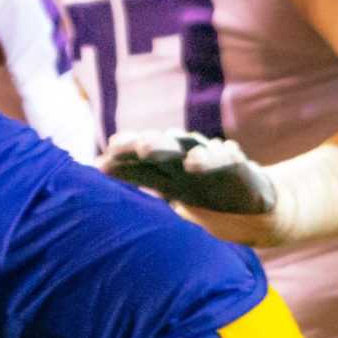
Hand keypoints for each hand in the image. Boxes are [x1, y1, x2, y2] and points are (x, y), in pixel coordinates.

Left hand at [102, 130, 274, 218]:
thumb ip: (134, 172)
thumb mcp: (164, 180)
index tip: (104, 159)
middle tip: (142, 147)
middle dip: (155, 146)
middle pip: (167, 148)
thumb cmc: (195, 182)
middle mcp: (185, 156)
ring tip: (189, 161)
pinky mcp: (237, 168)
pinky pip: (231, 162)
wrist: (242, 192)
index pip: (140, 157)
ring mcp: (211, 160)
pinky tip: (221, 157)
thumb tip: (96, 163)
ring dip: (197, 155)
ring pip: (199, 151)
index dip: (125, 156)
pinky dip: (224, 159)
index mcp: (165, 163)